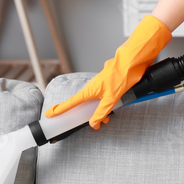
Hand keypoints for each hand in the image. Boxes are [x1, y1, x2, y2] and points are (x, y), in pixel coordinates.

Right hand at [44, 15, 171, 128]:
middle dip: (87, 115)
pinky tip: (114, 107)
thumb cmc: (122, 74)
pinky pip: (104, 96)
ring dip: (100, 110)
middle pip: (84, 104)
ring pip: (96, 101)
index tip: (50, 114)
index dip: (60, 109)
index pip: (71, 103)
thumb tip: (93, 123)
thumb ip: (102, 111)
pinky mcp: (109, 82)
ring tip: (107, 119)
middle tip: (93, 123)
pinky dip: (107, 103)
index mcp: (89, 91)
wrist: (133, 60)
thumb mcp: (111, 98)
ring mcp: (101, 84)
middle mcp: (93, 87)